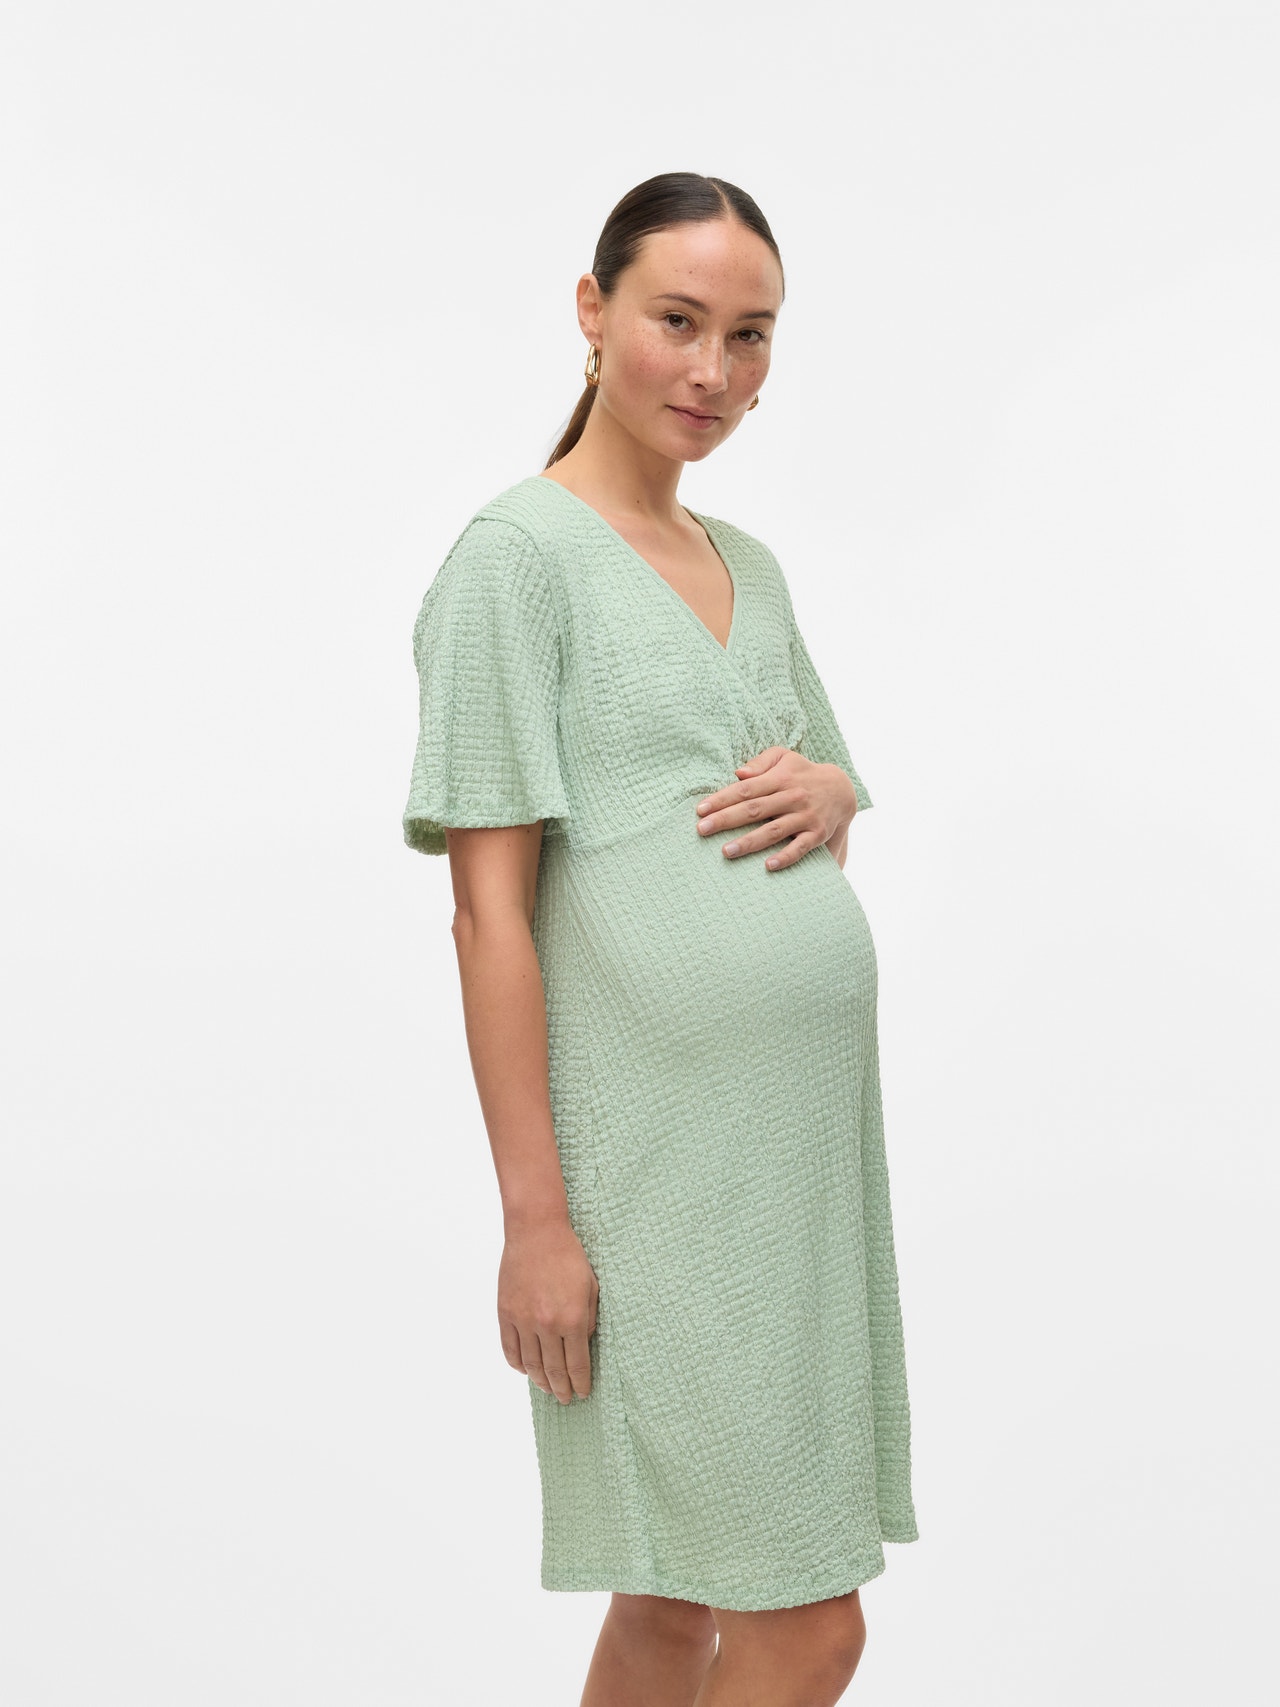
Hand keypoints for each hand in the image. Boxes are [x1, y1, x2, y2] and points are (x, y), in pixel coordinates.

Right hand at [498, 1216, 598, 1403]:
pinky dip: (518, 1364)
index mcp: (572, 1319)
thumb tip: (584, 1344)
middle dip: (562, 1389)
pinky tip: (525, 1370)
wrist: (536, 1232)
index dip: (581, 1383)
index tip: (583, 1393)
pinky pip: (510, 1349)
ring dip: (540, 1381)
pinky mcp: (505, 1313)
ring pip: (531, 1364)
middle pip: (554, 1370)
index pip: (577, 1364)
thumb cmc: (568, 1256)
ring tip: (548, 1389)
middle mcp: (547, 1324)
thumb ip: (589, 1319)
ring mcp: (523, 1320)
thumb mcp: (591, 1287)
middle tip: (566, 1399)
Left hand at [694, 746, 857, 871]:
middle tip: (702, 830)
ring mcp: (805, 817)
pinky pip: (801, 848)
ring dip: (749, 842)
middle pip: (755, 810)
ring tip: (726, 851)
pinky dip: (786, 857)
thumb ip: (761, 762)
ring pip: (774, 831)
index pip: (746, 789)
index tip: (700, 810)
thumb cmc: (802, 773)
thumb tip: (738, 773)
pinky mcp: (817, 833)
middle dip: (726, 820)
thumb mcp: (784, 757)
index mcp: (780, 778)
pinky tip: (768, 866)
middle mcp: (792, 797)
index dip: (722, 799)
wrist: (841, 790)